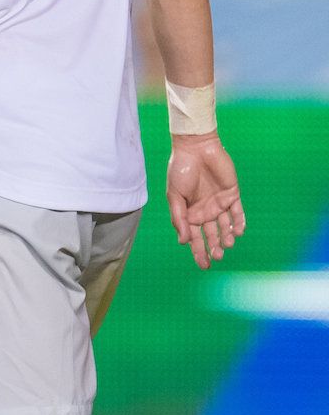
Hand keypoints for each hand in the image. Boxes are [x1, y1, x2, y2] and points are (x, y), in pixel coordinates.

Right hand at [165, 131, 244, 268]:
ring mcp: (219, 203)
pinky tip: (238, 232)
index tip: (204, 265)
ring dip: (227, 237)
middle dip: (214, 248)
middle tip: (218, 257)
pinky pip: (238, 212)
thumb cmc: (180, 170)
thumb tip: (184, 241)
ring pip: (226, 226)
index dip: (198, 252)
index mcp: (189, 213)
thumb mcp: (174, 196)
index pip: (194, 238)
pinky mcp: (232, 194)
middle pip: (212, 235)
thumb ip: (179, 219)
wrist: (196, 148)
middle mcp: (204, 211)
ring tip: (227, 244)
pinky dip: (239, 223)